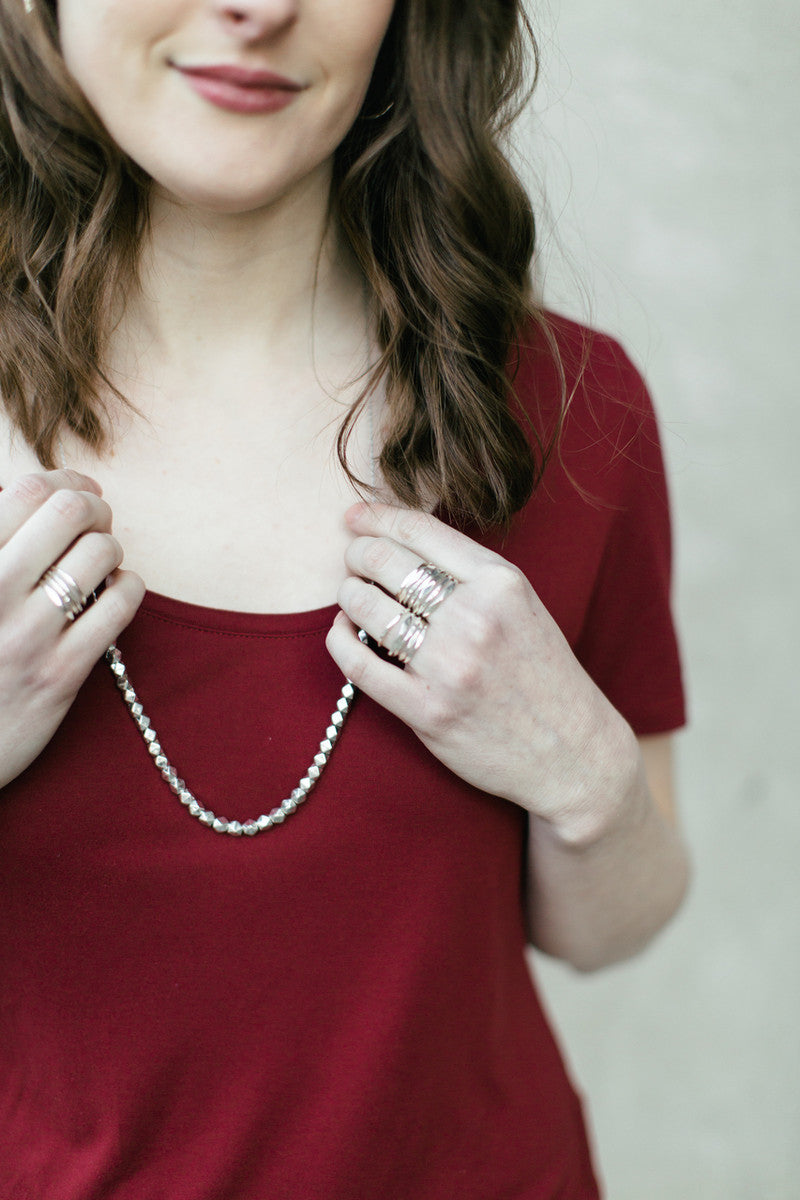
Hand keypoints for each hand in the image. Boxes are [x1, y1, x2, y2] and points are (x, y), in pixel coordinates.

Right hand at [0, 470, 144, 789]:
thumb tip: (34, 494)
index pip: (26, 492)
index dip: (61, 479)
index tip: (73, 487)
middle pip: (69, 511)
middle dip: (93, 505)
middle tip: (95, 518)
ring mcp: (27, 635)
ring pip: (100, 553)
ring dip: (110, 546)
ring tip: (100, 559)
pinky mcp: (60, 675)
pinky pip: (120, 605)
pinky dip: (127, 586)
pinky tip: (113, 593)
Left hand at [326, 503, 638, 840]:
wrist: (572, 753)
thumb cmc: (542, 675)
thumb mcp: (522, 606)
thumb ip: (471, 574)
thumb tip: (400, 540)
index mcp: (501, 583)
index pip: (419, 531)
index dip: (377, 517)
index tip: (355, 517)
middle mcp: (475, 618)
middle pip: (385, 562)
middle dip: (358, 554)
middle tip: (353, 560)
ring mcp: (450, 666)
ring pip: (367, 609)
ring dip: (349, 595)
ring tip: (351, 596)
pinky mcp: (427, 711)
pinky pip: (360, 665)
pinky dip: (340, 641)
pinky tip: (343, 632)